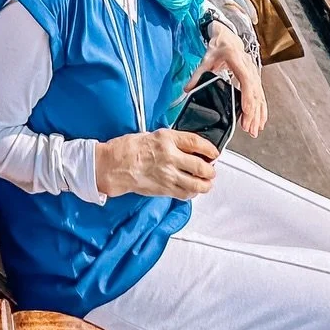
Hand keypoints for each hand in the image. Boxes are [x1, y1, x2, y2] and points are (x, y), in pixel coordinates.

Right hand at [94, 127, 218, 199]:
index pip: (197, 143)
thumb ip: (172, 141)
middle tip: (211, 170)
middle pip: (201, 166)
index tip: (214, 153)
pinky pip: (185, 194)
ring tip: (206, 182)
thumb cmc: (129, 148)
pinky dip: (192, 193)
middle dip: (210, 170)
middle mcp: (170, 157)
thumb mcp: (153, 135)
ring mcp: (168, 175)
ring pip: (197, 184)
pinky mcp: (164, 189)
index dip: (210, 149)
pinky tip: (192, 190)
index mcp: (167, 139)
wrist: (115, 164)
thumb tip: (189, 147)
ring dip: (205, 184)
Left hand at [189, 28, 267, 136]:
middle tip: (249, 128)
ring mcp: (254, 72)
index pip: (245, 80)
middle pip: (254, 92)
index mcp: (236, 60)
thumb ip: (197, 75)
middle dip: (253, 112)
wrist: (228, 37)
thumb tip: (187, 89)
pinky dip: (261, 109)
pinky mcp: (255, 78)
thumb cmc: (218, 47)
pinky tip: (260, 121)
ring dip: (258, 114)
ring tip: (254, 130)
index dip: (247, 96)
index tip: (246, 111)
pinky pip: (260, 95)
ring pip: (259, 95)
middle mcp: (248, 66)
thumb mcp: (206, 59)